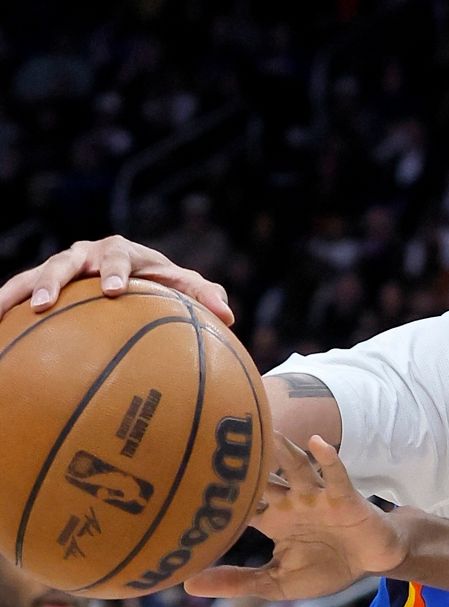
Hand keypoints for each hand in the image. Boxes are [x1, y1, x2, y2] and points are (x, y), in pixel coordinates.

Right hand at [0, 235, 233, 324]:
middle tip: (45, 304)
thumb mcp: (187, 288)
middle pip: (66, 262)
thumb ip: (206, 296)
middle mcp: (87, 254)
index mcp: (123, 252)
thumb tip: (229, 316)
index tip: (115, 290)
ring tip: (0, 312)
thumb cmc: (165, 284)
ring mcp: (63, 267)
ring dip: (17, 292)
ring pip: (34, 275)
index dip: (115, 270)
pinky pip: (19, 294)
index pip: (119, 257)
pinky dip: (6, 306)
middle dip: (54, 280)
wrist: (137, 277)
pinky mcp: (44, 284)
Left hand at [183, 433, 407, 599]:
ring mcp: (318, 496)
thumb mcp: (278, 583)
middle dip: (245, 462)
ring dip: (283, 450)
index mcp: (273, 519)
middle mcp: (291, 501)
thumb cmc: (325, 568)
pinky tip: (316, 442)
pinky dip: (328, 458)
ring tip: (266, 433)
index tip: (182, 483)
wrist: (370, 561)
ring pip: (297, 467)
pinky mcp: (345, 497)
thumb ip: (238, 582)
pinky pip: (336, 473)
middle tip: (216, 441)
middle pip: (264, 476)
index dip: (215, 495)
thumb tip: (188, 584)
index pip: (239, 504)